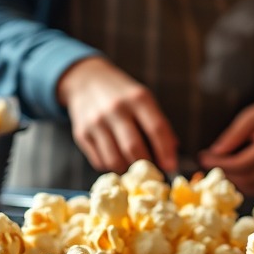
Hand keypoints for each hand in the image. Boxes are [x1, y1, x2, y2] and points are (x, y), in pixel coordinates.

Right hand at [56, 56, 177, 173]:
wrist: (86, 81)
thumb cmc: (123, 95)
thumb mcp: (143, 99)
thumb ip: (158, 124)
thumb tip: (171, 155)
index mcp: (138, 98)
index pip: (156, 128)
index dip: (165, 151)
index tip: (171, 167)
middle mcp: (116, 109)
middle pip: (134, 148)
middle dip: (146, 165)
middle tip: (153, 172)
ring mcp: (96, 122)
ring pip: (115, 160)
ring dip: (128, 169)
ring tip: (134, 165)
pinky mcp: (81, 134)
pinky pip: (100, 162)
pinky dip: (112, 165)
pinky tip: (116, 157)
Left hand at [198, 90, 253, 197]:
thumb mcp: (250, 117)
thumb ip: (233, 135)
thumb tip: (214, 153)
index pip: (243, 165)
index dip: (220, 164)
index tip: (203, 157)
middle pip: (245, 179)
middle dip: (224, 172)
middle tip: (207, 159)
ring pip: (250, 187)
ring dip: (232, 178)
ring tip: (220, 162)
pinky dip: (242, 181)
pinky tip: (234, 167)